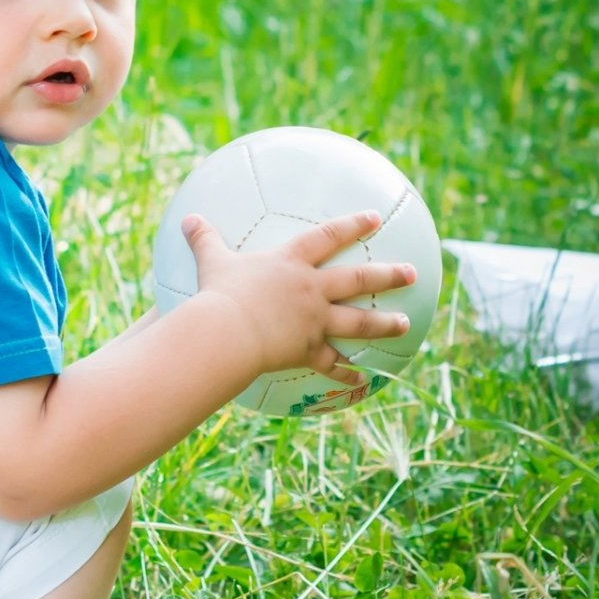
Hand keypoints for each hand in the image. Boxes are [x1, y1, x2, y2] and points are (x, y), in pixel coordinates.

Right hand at [181, 210, 415, 386]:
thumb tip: (187, 218)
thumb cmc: (220, 293)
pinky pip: (332, 364)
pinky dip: (347, 373)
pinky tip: (362, 380)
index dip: (353, 225)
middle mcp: (311, 290)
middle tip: (411, 273)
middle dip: (387, 274)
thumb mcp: (212, 260)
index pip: (328, 237)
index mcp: (291, 263)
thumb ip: (204, 239)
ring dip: (383, 323)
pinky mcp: (308, 350)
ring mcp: (314, 321)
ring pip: (358, 322)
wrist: (228, 331)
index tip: (376, 218)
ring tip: (404, 323)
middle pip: (357, 279)